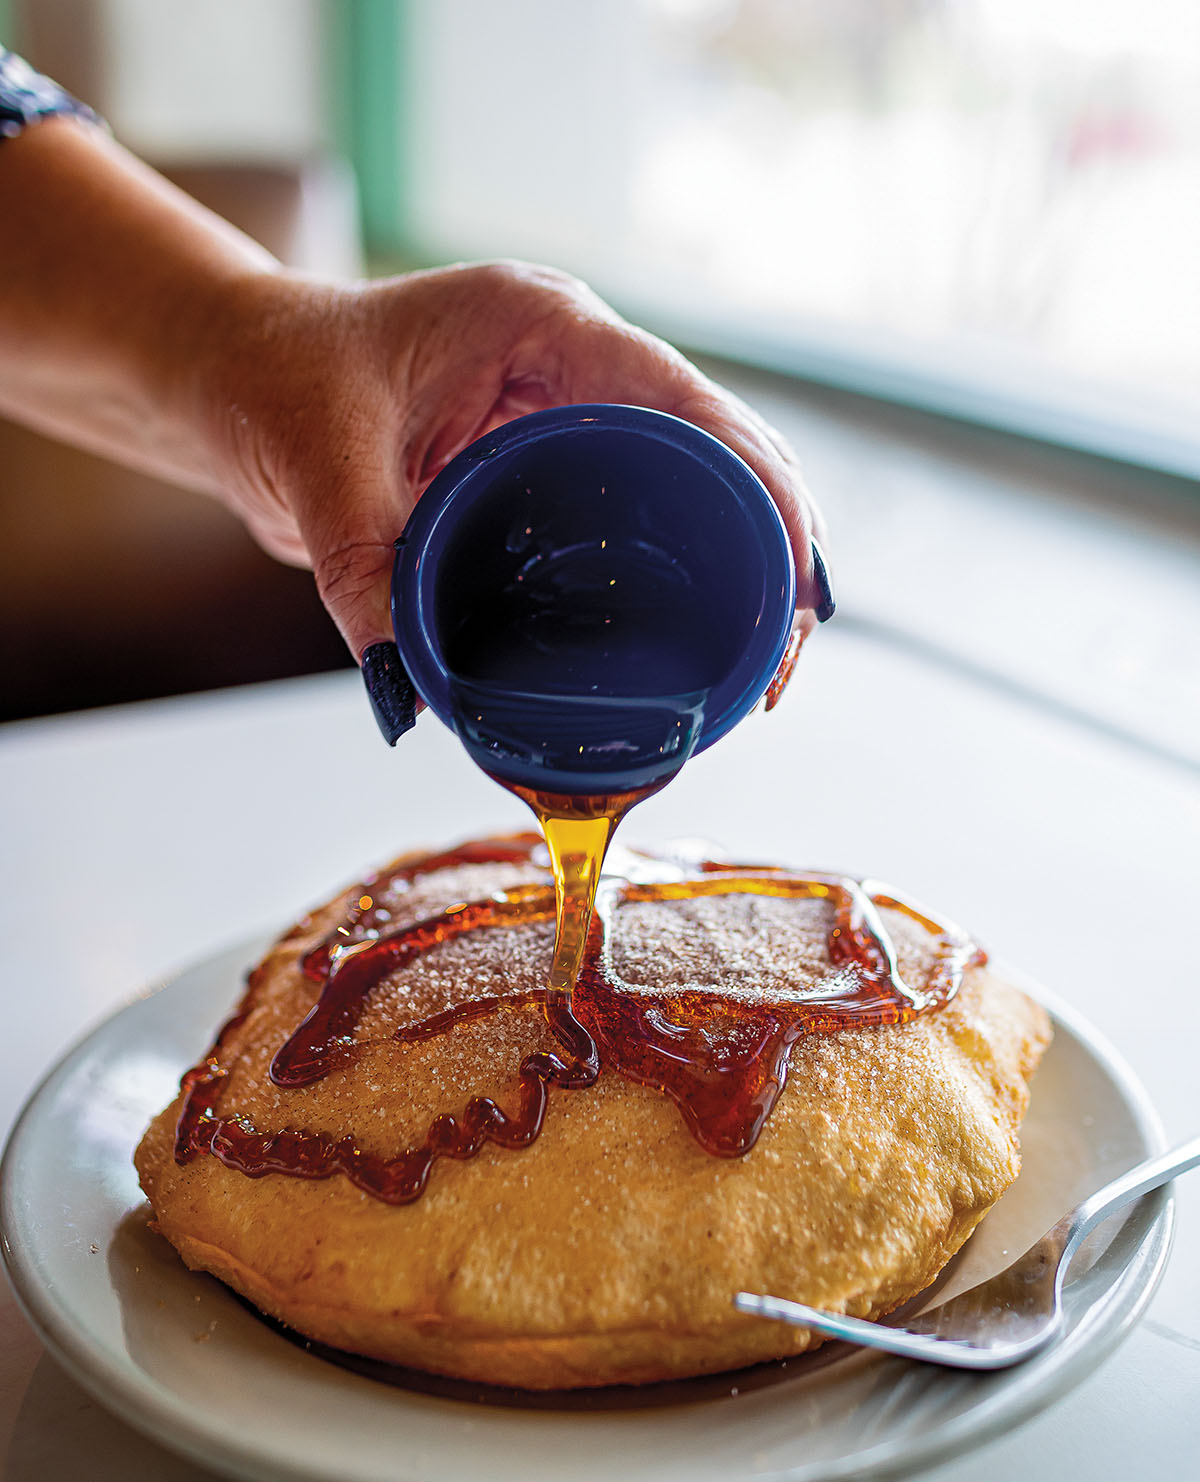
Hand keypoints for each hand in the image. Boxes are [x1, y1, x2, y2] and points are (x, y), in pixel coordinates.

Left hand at [195, 260, 829, 661]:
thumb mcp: (314, 462)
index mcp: (545, 331)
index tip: (793, 582)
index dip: (760, 489)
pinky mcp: (551, 473)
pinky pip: (641, 524)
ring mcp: (570, 420)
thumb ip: (359, 565)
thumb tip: (411, 685)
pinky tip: (694, 652)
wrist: (237, 376)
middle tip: (780, 659)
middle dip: (771, 549)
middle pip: (721, 453)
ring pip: (694, 492)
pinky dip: (678, 582)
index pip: (689, 402)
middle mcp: (576, 370)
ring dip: (737, 572)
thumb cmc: (275, 375)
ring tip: (757, 673)